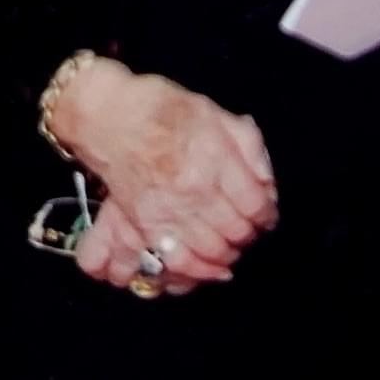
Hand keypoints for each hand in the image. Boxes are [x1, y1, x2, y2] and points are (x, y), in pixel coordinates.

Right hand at [46, 57, 276, 281]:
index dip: (267, 214)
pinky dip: (198, 270)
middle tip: (249, 230)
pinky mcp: (146, 225)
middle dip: (249, 235)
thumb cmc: (162, 109)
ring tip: (231, 247)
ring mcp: (169, 211)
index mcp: (215, 160)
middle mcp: (194, 190)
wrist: (111, 117)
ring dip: (227, 254)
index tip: (266, 214)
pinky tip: (209, 268)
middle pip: (236, 231)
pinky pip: (177, 260)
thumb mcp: (216, 113)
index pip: (255, 204)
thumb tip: (267, 181)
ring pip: (211, 251)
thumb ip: (248, 146)